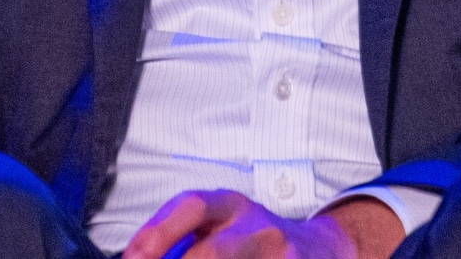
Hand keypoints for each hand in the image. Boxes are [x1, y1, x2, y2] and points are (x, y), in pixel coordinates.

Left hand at [124, 191, 402, 258]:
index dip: (157, 232)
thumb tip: (138, 257)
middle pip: (213, 253)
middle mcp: (257, 227)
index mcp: (231, 206)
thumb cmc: (253, 240)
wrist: (321, 249)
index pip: (192, 206)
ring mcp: (281, 255)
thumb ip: (182, 236)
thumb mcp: (221, 225)